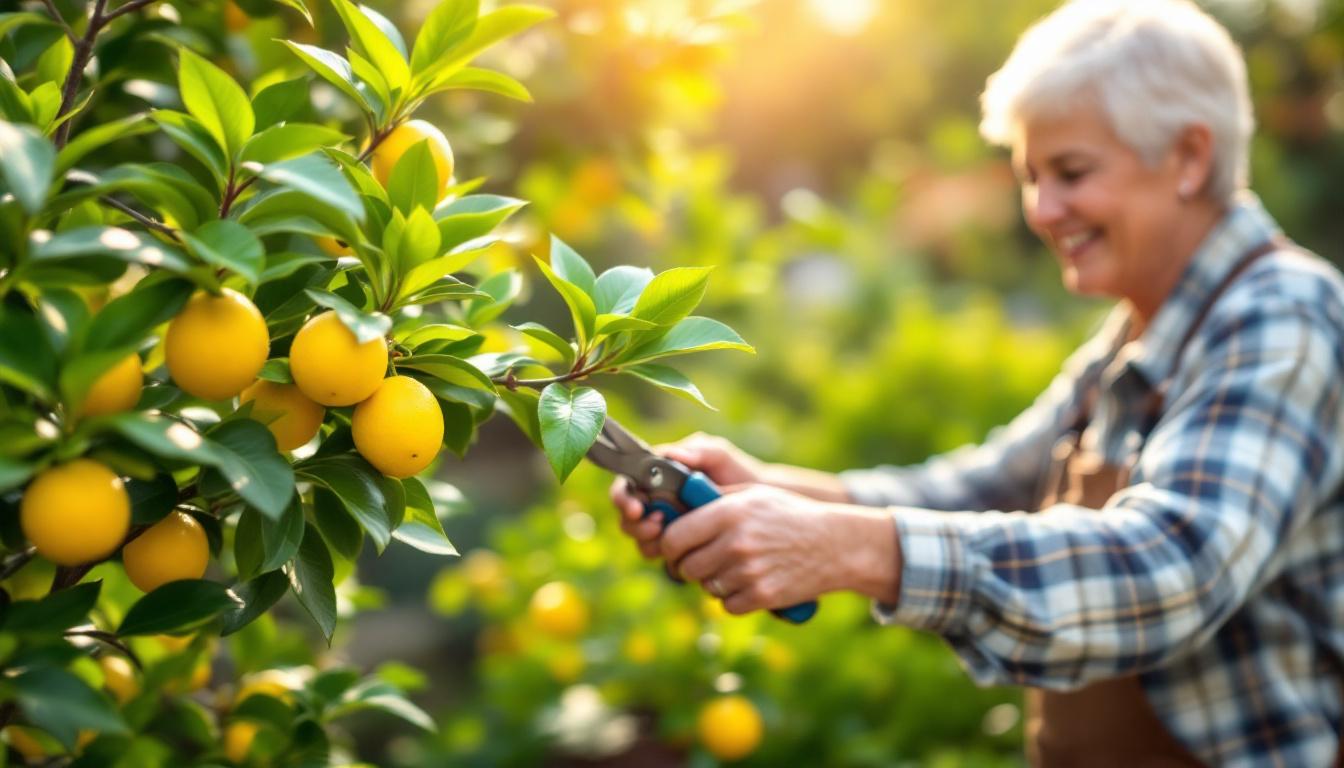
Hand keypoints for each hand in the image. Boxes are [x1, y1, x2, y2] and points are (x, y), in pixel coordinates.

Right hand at [610, 432, 764, 558]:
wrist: (762, 503)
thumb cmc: (738, 472)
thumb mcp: (719, 456)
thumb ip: (697, 452)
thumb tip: (669, 454)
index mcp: (659, 473)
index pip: (628, 483)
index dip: (624, 497)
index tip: (638, 508)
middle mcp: (657, 498)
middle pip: (627, 514)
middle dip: (634, 524)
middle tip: (656, 526)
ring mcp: (667, 521)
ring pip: (640, 536)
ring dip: (647, 540)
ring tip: (668, 537)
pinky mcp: (679, 542)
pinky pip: (661, 552)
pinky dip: (664, 553)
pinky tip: (682, 550)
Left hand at [659, 485, 851, 614]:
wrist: (834, 544)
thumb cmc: (788, 515)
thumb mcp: (752, 494)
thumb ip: (713, 500)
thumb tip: (675, 508)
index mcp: (728, 512)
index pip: (673, 538)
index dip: (669, 545)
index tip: (676, 547)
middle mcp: (735, 542)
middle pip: (686, 567)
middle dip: (689, 566)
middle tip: (702, 560)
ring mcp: (748, 571)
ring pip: (706, 587)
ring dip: (714, 581)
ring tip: (734, 567)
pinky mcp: (762, 595)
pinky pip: (727, 605)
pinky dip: (733, 598)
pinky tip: (748, 582)